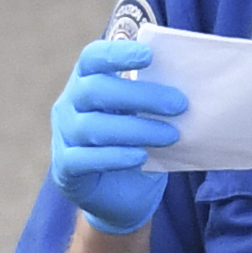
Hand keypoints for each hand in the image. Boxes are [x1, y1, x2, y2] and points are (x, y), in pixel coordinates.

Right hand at [50, 38, 186, 236]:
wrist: (124, 198)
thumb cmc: (138, 146)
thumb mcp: (146, 118)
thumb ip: (155, 100)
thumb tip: (188, 86)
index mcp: (86, 83)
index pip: (92, 59)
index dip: (117, 53)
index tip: (149, 55)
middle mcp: (69, 106)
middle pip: (95, 90)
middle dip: (140, 95)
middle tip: (180, 104)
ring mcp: (63, 138)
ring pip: (92, 127)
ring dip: (136, 129)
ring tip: (171, 135)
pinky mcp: (65, 170)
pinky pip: (84, 160)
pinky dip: (115, 156)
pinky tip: (141, 156)